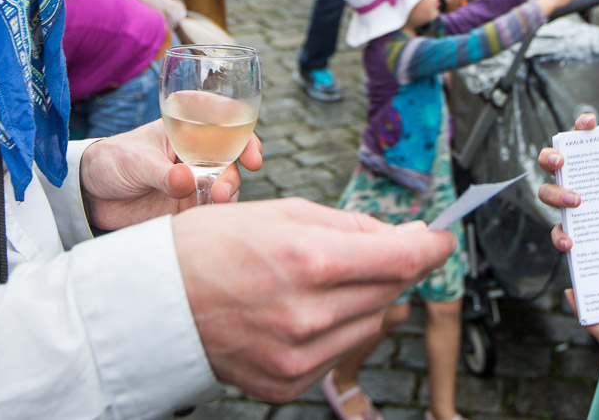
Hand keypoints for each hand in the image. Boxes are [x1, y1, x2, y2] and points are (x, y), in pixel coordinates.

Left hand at [78, 118, 263, 232]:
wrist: (91, 195)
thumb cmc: (112, 162)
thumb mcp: (135, 162)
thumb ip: (162, 173)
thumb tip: (187, 181)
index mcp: (185, 129)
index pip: (222, 122)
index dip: (243, 134)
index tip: (251, 154)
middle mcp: (197, 152)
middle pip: (230, 159)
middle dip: (234, 175)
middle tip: (222, 192)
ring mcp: (195, 179)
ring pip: (225, 185)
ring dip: (226, 195)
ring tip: (213, 205)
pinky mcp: (188, 205)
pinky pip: (211, 210)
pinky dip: (216, 215)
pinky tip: (210, 222)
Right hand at [174, 199, 456, 400]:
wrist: (155, 302)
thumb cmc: (214, 245)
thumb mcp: (284, 213)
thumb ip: (352, 226)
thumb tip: (411, 237)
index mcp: (309, 260)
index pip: (401, 259)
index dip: (433, 247)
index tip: (443, 238)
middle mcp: (308, 315)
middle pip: (390, 292)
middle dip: (395, 267)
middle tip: (378, 249)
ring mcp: (297, 357)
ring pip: (370, 325)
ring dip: (366, 299)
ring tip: (327, 279)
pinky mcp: (286, 384)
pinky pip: (338, 354)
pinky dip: (336, 330)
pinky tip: (304, 311)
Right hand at [537, 113, 598, 249]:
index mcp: (597, 156)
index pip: (582, 133)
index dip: (582, 125)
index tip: (590, 123)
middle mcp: (576, 175)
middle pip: (550, 160)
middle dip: (551, 157)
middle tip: (563, 163)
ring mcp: (569, 201)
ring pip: (546, 193)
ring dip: (556, 195)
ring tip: (576, 202)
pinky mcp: (572, 228)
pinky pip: (559, 230)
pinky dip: (560, 236)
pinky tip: (572, 243)